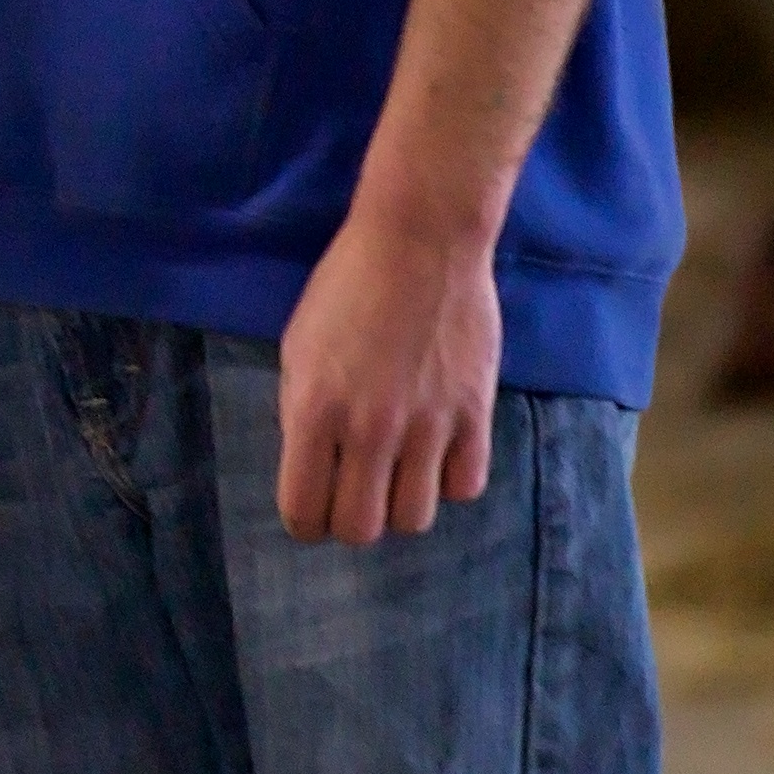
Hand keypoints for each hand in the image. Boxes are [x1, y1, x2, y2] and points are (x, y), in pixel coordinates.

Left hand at [274, 202, 501, 544]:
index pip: (304, 509)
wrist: (419, 244)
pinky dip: (448, 482)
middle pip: (362, 529)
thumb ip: (301, 411)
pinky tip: (436, 456)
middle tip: (352, 497)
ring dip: (400, 506)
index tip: (310, 512)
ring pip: (416, 518)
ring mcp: (428, 425)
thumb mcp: (298, 347)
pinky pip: (465, 487)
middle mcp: (370, 427)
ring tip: (394, 477)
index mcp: (314, 409)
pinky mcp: (475, 415)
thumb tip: (313, 467)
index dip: (304, 522)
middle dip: (351, 523)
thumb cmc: (346, 288)